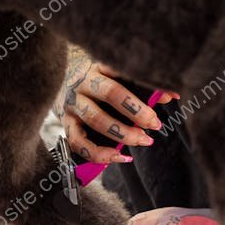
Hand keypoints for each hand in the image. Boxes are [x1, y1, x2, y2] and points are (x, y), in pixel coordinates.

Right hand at [57, 45, 177, 164]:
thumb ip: (141, 85)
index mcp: (100, 66)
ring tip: (143, 140)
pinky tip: (120, 157)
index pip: (126, 71)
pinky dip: (100, 154)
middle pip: (112, 93)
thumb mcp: (114, 76)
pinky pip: (79, 143)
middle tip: (155, 124)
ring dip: (123, 134)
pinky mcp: (65, 123)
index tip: (170, 96)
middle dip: (138, 112)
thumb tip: (170, 95)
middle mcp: (83, 83)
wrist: (54, 80)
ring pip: (96, 120)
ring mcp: (72, 104)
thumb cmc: (94, 81)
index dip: (149, 84)